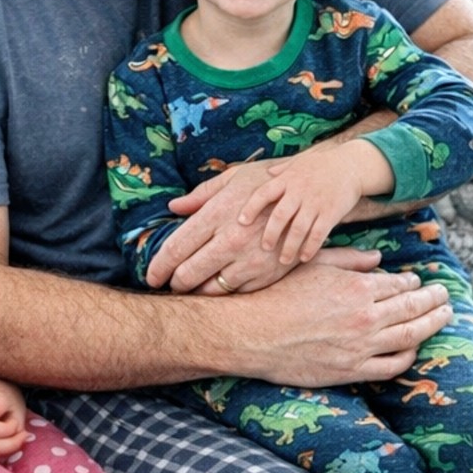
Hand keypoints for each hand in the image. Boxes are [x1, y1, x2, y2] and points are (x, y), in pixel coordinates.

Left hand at [147, 162, 287, 292]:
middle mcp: (233, 238)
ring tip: (193, 289)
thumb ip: (202, 195)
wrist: (320, 187)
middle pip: (190, 273)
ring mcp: (255, 257)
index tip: (152, 276)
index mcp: (219, 213)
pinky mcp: (274, 271)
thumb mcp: (235, 178)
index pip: (177, 247)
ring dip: (199, 292)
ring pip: (214, 289)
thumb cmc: (271, 178)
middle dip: (175, 284)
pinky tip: (221, 289)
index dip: (159, 266)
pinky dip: (227, 294)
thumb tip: (173, 208)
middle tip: (170, 285)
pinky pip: (241, 293)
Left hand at [236, 140, 392, 265]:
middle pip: (280, 216)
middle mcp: (299, 191)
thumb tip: (265, 173)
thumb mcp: (298, 162)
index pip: (263, 193)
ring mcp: (316, 203)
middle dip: (270, 234)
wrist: (353, 164)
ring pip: (299, 229)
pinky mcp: (331, 212)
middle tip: (264, 248)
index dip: (251, 208)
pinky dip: (310, 247)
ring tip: (284, 260)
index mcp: (287, 179)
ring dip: (289, 247)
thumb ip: (281, 170)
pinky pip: (318, 233)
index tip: (241, 222)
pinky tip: (304, 257)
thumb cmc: (322, 164)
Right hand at [243, 248, 451, 384]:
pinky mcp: (351, 370)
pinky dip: (409, 355)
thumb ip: (350, 260)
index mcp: (357, 288)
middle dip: (434, 300)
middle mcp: (365, 317)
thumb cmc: (278, 295)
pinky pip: (392, 365)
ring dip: (432, 324)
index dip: (413, 283)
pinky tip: (414, 347)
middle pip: (414, 307)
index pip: (399, 285)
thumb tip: (379, 259)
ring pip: (411, 335)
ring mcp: (361, 346)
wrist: (252, 334)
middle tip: (445, 295)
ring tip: (444, 316)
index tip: (418, 282)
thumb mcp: (314, 266)